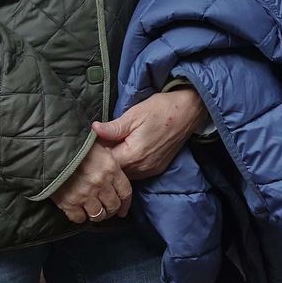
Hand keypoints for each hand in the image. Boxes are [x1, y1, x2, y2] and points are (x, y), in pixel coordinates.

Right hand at [50, 140, 132, 223]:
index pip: (125, 191)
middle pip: (113, 206)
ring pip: (98, 215)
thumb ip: (108, 160)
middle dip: (110, 210)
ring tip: (92, 211)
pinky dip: (80, 217)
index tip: (122, 209)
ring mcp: (86, 194)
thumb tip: (113, 168)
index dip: (125, 203)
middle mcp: (101, 184)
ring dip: (96, 215)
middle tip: (106, 210)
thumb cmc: (75, 144)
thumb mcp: (98, 146)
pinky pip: (79, 218)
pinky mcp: (70, 203)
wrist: (51, 149)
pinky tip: (78, 212)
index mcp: (111, 168)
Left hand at [92, 88, 207, 180]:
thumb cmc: (161, 109)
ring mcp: (150, 170)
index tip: (92, 143)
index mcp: (133, 155)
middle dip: (106, 160)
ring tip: (114, 146)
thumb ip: (113, 127)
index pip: (106, 163)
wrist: (188, 111)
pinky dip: (129, 164)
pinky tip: (128, 150)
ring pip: (125, 173)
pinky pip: (136, 172)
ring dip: (118, 163)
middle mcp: (142, 168)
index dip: (97, 154)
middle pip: (115, 171)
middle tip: (102, 143)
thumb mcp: (134, 114)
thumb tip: (93, 130)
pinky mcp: (156, 169)